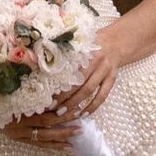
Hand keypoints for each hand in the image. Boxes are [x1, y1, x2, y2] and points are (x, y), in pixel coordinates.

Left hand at [9, 35, 127, 143]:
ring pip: (89, 90)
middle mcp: (96, 60)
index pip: (68, 70)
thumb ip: (65, 55)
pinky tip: (83, 114)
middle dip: (64, 97)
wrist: (116, 41)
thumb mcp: (78, 45)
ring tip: (64, 114)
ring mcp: (106, 70)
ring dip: (76, 104)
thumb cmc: (91, 45)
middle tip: (52, 109)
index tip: (45, 95)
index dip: (57, 84)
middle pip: (78, 82)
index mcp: (84, 51)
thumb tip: (40, 68)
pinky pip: (103, 95)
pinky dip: (93, 106)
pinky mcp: (112, 78)